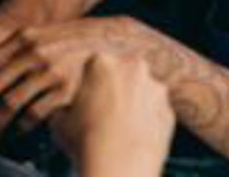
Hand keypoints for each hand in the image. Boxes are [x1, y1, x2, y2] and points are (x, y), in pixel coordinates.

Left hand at [0, 17, 134, 135]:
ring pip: (10, 102)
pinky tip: (19, 130)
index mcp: (24, 38)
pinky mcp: (65, 88)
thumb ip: (16, 53)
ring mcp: (50, 70)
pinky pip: (34, 113)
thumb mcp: (42, 38)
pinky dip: (21, 126)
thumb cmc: (74, 43)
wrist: (112, 41)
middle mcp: (34, 52)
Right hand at [49, 53, 174, 176]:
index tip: (86, 103)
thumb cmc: (85, 140)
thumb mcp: (59, 122)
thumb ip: (64, 109)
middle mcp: (133, 67)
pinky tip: (134, 140)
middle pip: (122, 74)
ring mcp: (155, 88)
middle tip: (104, 115)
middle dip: (116, 90)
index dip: (88, 86)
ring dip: (134, 105)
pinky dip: (148, 124)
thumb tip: (65, 113)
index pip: (94, 68)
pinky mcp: (169, 110)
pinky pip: (156, 114)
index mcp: (102, 62)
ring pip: (142, 93)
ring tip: (119, 132)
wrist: (119, 165)